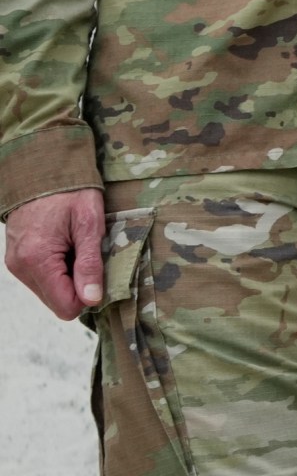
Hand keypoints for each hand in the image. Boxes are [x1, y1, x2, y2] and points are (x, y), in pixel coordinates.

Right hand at [3, 189, 104, 320]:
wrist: (43, 172)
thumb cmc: (70, 193)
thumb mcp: (89, 224)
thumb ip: (90, 264)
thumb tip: (92, 299)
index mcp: (36, 259)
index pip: (64, 305)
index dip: (87, 296)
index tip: (100, 274)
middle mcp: (20, 266)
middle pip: (56, 301)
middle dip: (78, 286)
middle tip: (88, 256)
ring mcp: (15, 263)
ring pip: (48, 291)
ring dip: (68, 277)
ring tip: (76, 248)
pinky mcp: (16, 259)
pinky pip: (41, 278)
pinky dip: (57, 269)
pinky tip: (65, 247)